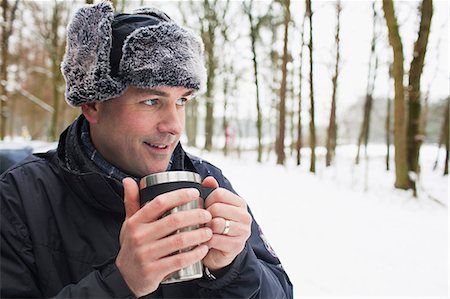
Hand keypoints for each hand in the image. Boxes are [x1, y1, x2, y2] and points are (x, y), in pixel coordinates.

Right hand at [116, 178, 212, 296]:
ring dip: (198, 235)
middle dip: (196, 215)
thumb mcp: (129, 224)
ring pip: (179, 240)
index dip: (179, 195)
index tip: (195, 192)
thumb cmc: (132, 246)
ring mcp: (145, 255)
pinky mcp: (153, 271)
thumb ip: (132, 202)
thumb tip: (129, 180)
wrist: (124, 277)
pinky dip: (194, 254)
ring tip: (209, 231)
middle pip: (174, 220)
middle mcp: (139, 237)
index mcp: (135, 222)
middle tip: (208, 214)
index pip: (159, 202)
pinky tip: (203, 249)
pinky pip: (179, 260)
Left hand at [202, 177, 251, 270]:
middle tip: (203, 222)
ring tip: (204, 231)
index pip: (219, 193)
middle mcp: (245, 216)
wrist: (220, 253)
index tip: (206, 208)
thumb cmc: (216, 227)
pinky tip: (205, 242)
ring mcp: (243, 232)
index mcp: (240, 203)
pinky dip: (206, 241)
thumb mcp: (215, 207)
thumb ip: (212, 191)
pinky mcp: (237, 246)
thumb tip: (208, 180)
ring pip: (216, 223)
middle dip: (205, 216)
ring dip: (205, 229)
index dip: (207, 200)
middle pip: (216, 208)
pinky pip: (215, 239)